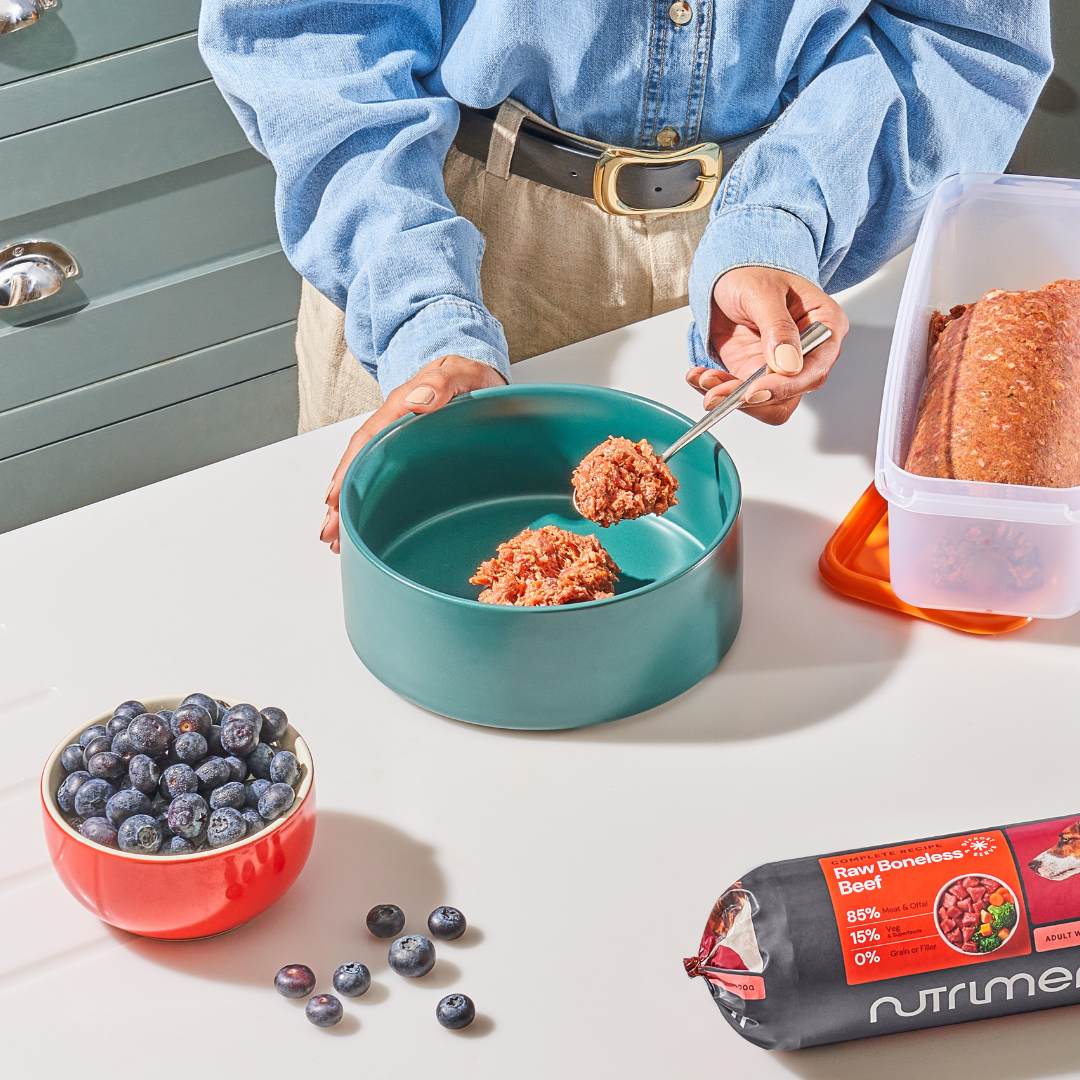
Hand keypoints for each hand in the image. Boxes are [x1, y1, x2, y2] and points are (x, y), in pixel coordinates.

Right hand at [320, 355, 505, 551]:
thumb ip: (443, 382)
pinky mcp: (408, 454)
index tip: (335, 498)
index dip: (349, 470)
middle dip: (340, 500)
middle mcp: (393, 425)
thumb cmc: (472, 377)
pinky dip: (368, 501)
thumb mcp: (463, 373)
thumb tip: (417, 400)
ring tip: (335, 540)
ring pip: (366, 474)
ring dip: (348, 507)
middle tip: (329, 534)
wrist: (480, 377)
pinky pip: (383, 477)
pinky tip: (360, 523)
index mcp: (401, 407)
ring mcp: (398, 441)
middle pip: (358, 463)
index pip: (367, 440)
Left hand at [685, 266, 847, 424]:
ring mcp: (780, 367)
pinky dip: (718, 389)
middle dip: (751, 398)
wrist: (728, 275)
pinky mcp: (755, 373)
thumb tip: (788, 364)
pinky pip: (740, 395)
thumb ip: (778, 327)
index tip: (756, 390)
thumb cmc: (754, 272)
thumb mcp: (764, 292)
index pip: (814, 370)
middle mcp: (807, 354)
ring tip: (704, 380)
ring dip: (730, 397)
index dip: (786, 385)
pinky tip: (700, 376)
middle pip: (789, 395)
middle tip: (719, 393)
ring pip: (763, 402)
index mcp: (825, 327)